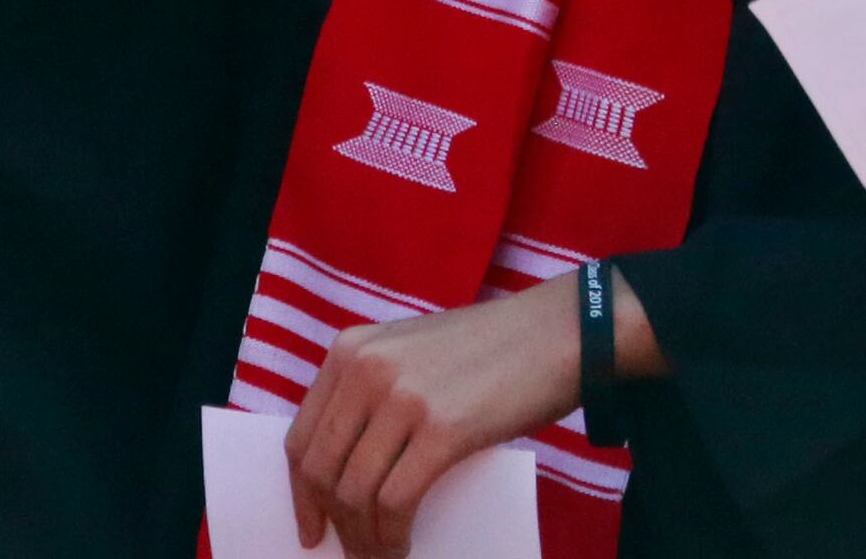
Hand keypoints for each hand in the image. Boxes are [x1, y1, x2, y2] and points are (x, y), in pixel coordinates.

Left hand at [285, 275, 576, 557]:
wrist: (564, 330)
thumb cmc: (495, 348)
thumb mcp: (413, 353)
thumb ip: (372, 393)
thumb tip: (346, 472)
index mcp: (351, 350)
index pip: (301, 439)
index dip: (300, 495)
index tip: (311, 527)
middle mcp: (367, 370)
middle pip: (322, 471)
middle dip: (333, 523)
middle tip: (351, 550)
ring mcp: (403, 398)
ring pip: (355, 492)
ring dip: (364, 538)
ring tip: (381, 554)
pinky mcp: (443, 429)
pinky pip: (396, 502)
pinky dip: (392, 538)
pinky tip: (402, 548)